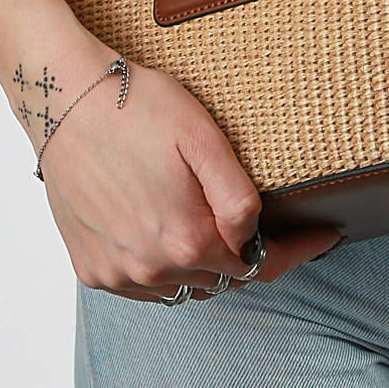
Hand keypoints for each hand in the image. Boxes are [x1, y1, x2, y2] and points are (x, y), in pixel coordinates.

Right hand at [37, 41, 342, 302]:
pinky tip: (167, 235)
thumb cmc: (137, 108)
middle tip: (264, 224)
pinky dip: (163, 269)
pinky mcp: (90, 268)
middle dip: (246, 255)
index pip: (258, 267)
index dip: (296, 252)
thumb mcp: (204, 140)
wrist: (65, 100)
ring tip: (213, 228)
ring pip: (182, 287)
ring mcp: (117, 274)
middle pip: (221, 279)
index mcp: (186, 241)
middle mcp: (150, 270)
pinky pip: (142, 285)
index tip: (323, 236)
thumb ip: (237, 198)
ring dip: (203, 266)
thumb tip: (253, 238)